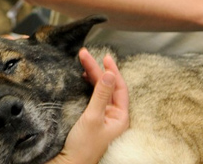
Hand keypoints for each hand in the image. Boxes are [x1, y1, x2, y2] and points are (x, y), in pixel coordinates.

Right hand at [48, 49, 128, 163]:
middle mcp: (113, 117)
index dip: (112, 71)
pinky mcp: (91, 120)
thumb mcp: (93, 118)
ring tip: (82, 62)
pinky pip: (93, 98)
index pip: (119, 88)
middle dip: (97, 70)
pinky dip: (87, 87)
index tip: (104, 57)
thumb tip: (109, 74)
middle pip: (108, 87)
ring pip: (100, 91)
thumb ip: (101, 95)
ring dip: (92, 77)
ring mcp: (102, 118)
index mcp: (120, 118)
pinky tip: (82, 79)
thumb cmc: (83, 147)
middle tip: (85, 55)